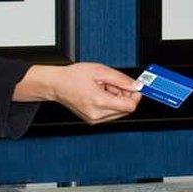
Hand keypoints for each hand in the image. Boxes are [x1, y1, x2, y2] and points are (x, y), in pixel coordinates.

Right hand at [14, 63, 138, 123]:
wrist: (57, 84)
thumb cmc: (73, 77)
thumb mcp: (100, 71)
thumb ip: (121, 79)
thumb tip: (136, 86)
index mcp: (99, 102)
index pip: (130, 106)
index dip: (134, 96)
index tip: (133, 88)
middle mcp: (97, 114)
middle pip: (126, 110)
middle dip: (124, 96)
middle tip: (114, 84)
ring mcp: (94, 119)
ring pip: (119, 112)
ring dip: (117, 100)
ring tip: (104, 88)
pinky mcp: (92, 120)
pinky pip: (110, 114)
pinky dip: (109, 104)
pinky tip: (100, 94)